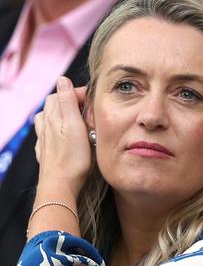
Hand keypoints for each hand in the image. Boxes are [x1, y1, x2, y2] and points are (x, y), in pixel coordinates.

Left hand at [33, 77, 89, 198]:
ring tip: (76, 119)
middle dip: (71, 101)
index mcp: (53, 116)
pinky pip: (47, 135)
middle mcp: (46, 125)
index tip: (95, 100)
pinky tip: (63, 137)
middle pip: (55, 103)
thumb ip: (68, 102)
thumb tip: (62, 80)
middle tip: (89, 109)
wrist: (61, 185)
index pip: (64, 93)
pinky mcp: (46, 152)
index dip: (80, 93)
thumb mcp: (74, 125)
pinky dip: (55, 130)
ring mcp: (44, 139)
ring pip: (48, 118)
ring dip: (61, 114)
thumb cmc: (72, 158)